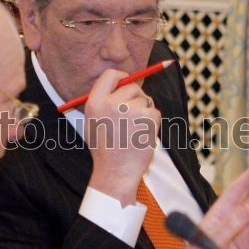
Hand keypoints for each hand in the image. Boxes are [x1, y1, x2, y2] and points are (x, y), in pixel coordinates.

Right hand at [84, 69, 159, 205]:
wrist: (115, 173)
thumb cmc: (106, 150)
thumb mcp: (93, 123)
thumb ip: (104, 102)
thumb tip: (124, 83)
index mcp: (94, 103)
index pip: (110, 75)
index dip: (122, 77)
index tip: (127, 83)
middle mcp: (111, 103)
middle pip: (132, 87)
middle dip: (137, 98)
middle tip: (133, 117)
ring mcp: (130, 110)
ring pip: (146, 100)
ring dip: (145, 112)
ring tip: (135, 132)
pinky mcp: (147, 118)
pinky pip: (155, 112)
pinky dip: (153, 123)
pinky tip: (142, 136)